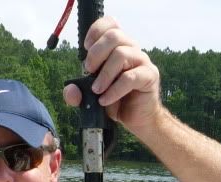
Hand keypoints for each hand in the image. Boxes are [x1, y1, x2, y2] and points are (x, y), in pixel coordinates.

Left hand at [63, 17, 161, 133]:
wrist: (137, 119)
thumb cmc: (117, 101)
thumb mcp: (92, 96)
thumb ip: (78, 92)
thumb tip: (70, 90)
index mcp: (119, 46)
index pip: (111, 23)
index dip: (96, 31)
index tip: (85, 49)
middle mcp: (132, 49)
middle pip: (114, 36)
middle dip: (96, 53)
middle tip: (88, 71)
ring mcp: (142, 61)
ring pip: (121, 54)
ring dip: (104, 74)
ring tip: (97, 90)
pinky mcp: (150, 76)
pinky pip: (130, 77)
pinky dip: (114, 90)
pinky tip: (105, 100)